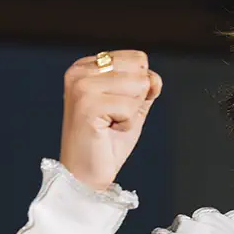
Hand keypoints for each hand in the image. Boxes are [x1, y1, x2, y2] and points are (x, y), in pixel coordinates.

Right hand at [59, 50, 161, 190]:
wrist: (86, 175)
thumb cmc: (107, 142)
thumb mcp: (133, 107)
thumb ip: (146, 86)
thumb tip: (154, 77)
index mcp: (86, 66)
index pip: (137, 58)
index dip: (138, 87)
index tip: (116, 106)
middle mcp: (79, 71)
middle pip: (139, 69)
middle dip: (136, 98)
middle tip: (113, 118)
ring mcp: (81, 87)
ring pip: (138, 85)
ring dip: (131, 112)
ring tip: (109, 123)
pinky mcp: (87, 105)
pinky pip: (131, 107)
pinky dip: (127, 123)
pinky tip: (107, 131)